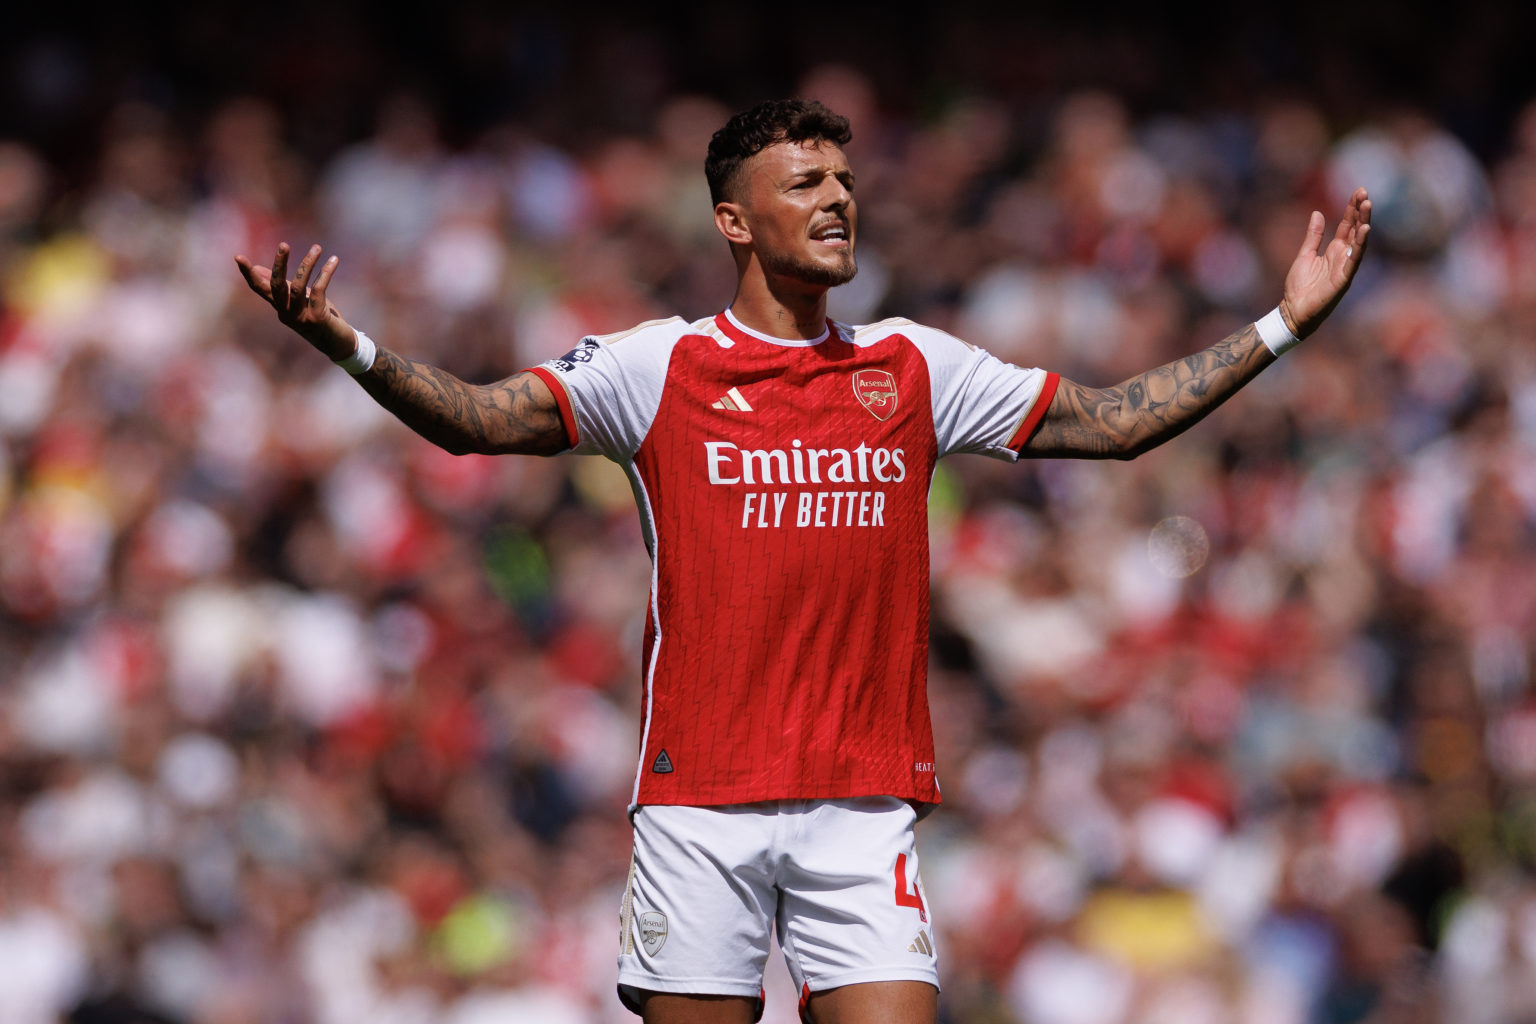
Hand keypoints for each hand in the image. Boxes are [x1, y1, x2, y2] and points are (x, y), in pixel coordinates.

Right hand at [235, 243, 356, 360]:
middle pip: (276, 286)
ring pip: (298, 286)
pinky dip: (326, 273)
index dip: (248, 273)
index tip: (238, 257)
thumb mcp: (299, 300)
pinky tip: (333, 260)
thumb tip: (260, 269)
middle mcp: (286, 313)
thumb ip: (283, 287)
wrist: (339, 344)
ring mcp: (300, 317)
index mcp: (280, 307)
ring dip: (308, 264)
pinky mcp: (316, 318)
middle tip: (284, 244)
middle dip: (279, 264)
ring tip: (317, 248)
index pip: (259, 288)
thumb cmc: (319, 317)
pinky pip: (319, 290)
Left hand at [1279, 187, 1371, 338]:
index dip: (1352, 209)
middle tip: (1364, 192)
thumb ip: (1313, 236)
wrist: (1293, 311)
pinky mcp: (1344, 278)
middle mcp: (1344, 256)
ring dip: (1364, 223)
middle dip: (1360, 211)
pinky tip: (1365, 229)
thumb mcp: (1305, 255)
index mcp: (1335, 250)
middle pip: (1355, 229)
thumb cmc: (1300, 287)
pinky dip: (1360, 245)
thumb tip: (1316, 213)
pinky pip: (1354, 259)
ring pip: (1359, 241)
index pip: (1347, 225)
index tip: (1358, 191)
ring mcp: (1346, 267)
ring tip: (1367, 204)